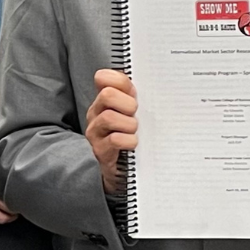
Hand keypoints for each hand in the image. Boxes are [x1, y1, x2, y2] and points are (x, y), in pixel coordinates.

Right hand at [86, 69, 137, 194]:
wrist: (121, 172)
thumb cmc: (130, 138)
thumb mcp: (132, 115)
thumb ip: (135, 98)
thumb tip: (153, 83)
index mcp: (105, 100)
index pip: (103, 78)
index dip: (119, 81)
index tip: (133, 92)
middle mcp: (96, 113)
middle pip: (107, 94)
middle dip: (127, 103)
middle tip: (135, 114)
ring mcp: (96, 132)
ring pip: (109, 117)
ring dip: (129, 124)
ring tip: (135, 131)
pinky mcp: (99, 150)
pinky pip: (114, 140)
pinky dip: (128, 140)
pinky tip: (134, 144)